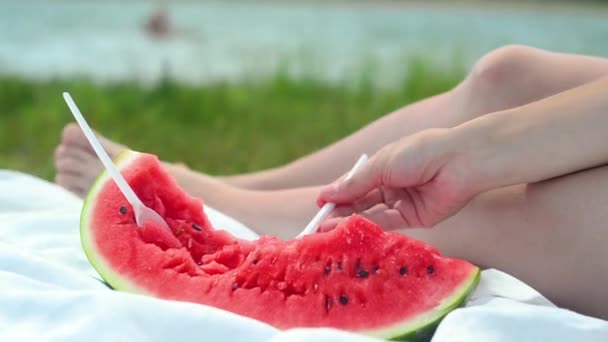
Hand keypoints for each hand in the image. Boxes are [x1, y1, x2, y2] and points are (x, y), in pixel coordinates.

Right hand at [317, 129, 480, 231]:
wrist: (460, 161)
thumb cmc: (421, 152)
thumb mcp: (381, 165)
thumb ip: (355, 184)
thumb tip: (325, 194)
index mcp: (382, 166)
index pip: (354, 183)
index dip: (336, 194)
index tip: (319, 205)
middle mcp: (391, 185)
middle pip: (360, 201)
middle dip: (339, 212)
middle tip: (318, 225)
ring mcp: (401, 202)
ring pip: (370, 214)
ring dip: (349, 221)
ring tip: (328, 229)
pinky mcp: (414, 217)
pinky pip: (386, 223)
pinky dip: (368, 226)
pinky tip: (350, 228)